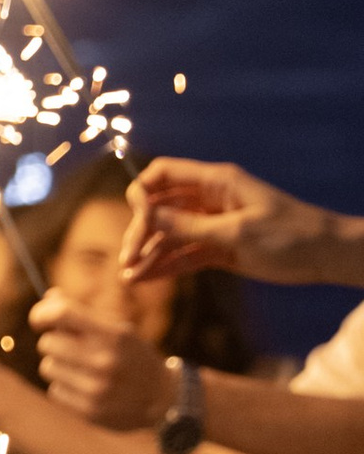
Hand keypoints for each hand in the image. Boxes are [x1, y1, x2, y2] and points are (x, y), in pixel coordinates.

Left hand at [30, 292, 167, 429]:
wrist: (162, 398)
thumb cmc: (132, 356)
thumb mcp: (118, 330)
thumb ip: (83, 314)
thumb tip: (48, 297)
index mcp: (114, 335)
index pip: (62, 313)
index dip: (41, 313)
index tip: (40, 319)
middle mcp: (105, 361)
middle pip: (47, 343)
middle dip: (54, 341)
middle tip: (70, 347)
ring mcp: (96, 388)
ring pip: (47, 367)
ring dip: (58, 365)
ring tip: (80, 367)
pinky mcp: (89, 411)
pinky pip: (54, 391)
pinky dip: (64, 387)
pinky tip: (84, 386)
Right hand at [123, 157, 352, 286]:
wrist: (326, 256)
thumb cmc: (289, 235)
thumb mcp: (236, 231)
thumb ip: (189, 225)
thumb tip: (146, 214)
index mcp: (216, 182)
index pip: (163, 174)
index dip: (142, 192)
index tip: (136, 219)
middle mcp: (209, 200)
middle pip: (160, 207)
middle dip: (140, 231)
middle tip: (127, 259)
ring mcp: (212, 224)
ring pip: (169, 235)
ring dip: (149, 253)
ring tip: (129, 277)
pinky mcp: (219, 248)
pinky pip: (184, 254)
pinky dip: (165, 265)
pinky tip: (145, 278)